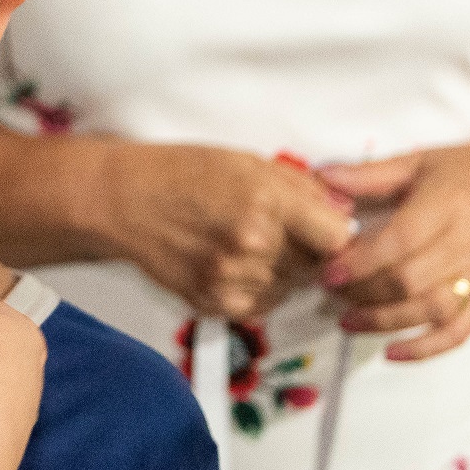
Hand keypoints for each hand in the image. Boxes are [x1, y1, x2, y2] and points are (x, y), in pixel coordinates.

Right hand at [91, 142, 357, 318]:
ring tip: (249, 247)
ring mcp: (231, 276)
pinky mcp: (211, 301)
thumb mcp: (248, 162)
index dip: (333, 235)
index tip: (323, 230)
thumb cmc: (183, 174)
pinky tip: (235, 265)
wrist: (125, 200)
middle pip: (314, 267)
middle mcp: (253, 242)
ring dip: (280, 273)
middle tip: (279, 233)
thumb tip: (344, 211)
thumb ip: (303, 187)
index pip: (336, 239)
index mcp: (267, 200)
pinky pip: (259, 307)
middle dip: (305, 252)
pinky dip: (256, 290)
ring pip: (288, 289)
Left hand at [319, 145, 469, 361]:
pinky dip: (426, 349)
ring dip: (386, 322)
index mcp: (450, 204)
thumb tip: (320, 178)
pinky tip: (391, 353)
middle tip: (330, 292)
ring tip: (347, 321)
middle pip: (413, 281)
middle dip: (365, 293)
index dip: (362, 261)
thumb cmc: (465, 172)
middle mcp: (469, 243)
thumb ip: (368, 174)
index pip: (402, 240)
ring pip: (433, 310)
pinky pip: (460, 331)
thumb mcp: (418, 161)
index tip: (328, 271)